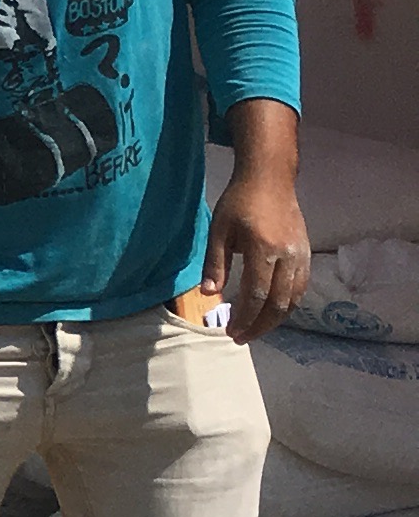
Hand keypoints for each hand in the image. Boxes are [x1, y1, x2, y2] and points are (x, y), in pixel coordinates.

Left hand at [203, 170, 309, 343]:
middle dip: (259, 326)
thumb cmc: (240, 202)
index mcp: (263, 249)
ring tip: (254, 329)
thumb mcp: (219, 230)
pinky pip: (301, 288)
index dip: (244, 318)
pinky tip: (273, 312)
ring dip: (274, 320)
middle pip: (278, 303)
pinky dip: (288, 305)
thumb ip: (216, 264)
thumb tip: (209, 295)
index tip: (230, 331)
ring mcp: (301, 256)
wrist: (270, 179)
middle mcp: (287, 256)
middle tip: (240, 337)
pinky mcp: (307, 254)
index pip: (256, 295)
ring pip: (293, 299)